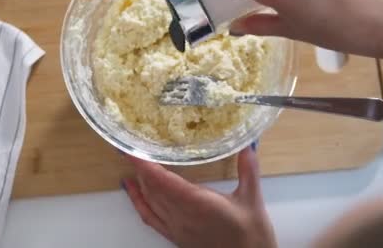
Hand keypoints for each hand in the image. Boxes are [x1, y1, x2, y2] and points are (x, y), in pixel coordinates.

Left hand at [122, 147, 275, 247]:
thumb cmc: (251, 238)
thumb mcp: (252, 200)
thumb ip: (248, 170)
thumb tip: (247, 146)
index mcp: (198, 204)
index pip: (163, 182)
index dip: (145, 166)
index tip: (132, 151)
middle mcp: (182, 216)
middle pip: (151, 189)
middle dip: (139, 168)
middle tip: (129, 148)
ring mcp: (176, 228)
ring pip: (149, 201)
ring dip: (139, 181)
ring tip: (132, 162)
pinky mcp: (176, 236)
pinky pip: (150, 217)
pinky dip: (138, 202)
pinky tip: (132, 190)